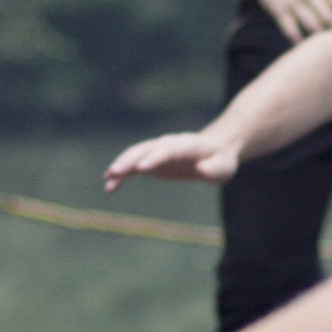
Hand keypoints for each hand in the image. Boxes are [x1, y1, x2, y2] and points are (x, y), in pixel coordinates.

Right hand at [104, 131, 238, 191]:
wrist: (214, 150)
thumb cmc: (221, 160)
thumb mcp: (224, 167)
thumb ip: (213, 169)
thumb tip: (202, 169)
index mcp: (187, 145)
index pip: (168, 150)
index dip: (155, 157)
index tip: (142, 168)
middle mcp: (168, 145)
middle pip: (146, 149)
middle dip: (130, 160)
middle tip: (114, 172)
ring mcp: (158, 151)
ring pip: (135, 155)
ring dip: (121, 166)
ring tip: (107, 180)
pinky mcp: (152, 161)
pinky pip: (133, 166)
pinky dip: (122, 174)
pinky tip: (110, 187)